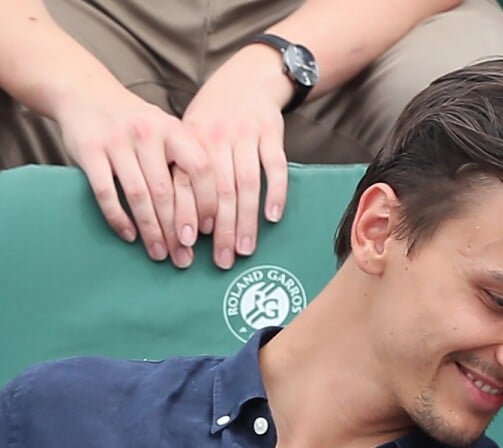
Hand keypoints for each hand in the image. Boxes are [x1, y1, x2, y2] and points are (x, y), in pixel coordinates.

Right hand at [55, 84, 213, 267]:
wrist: (86, 93)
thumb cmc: (138, 124)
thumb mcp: (169, 131)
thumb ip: (188, 162)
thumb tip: (216, 214)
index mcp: (175, 129)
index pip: (201, 169)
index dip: (207, 202)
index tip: (210, 231)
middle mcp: (148, 133)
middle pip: (168, 190)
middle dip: (178, 229)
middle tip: (185, 257)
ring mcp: (117, 141)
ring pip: (140, 195)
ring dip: (152, 230)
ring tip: (161, 253)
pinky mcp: (89, 151)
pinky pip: (106, 192)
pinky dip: (119, 218)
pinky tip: (130, 236)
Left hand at [179, 43, 291, 268]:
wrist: (246, 78)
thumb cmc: (212, 117)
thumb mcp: (188, 134)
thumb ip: (181, 169)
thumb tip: (175, 220)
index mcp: (189, 140)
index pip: (186, 184)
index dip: (187, 215)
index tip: (189, 244)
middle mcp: (215, 138)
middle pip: (218, 192)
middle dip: (222, 230)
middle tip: (223, 260)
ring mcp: (244, 135)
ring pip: (246, 184)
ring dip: (247, 220)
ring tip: (246, 248)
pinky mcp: (271, 134)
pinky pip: (274, 167)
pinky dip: (275, 193)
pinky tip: (272, 217)